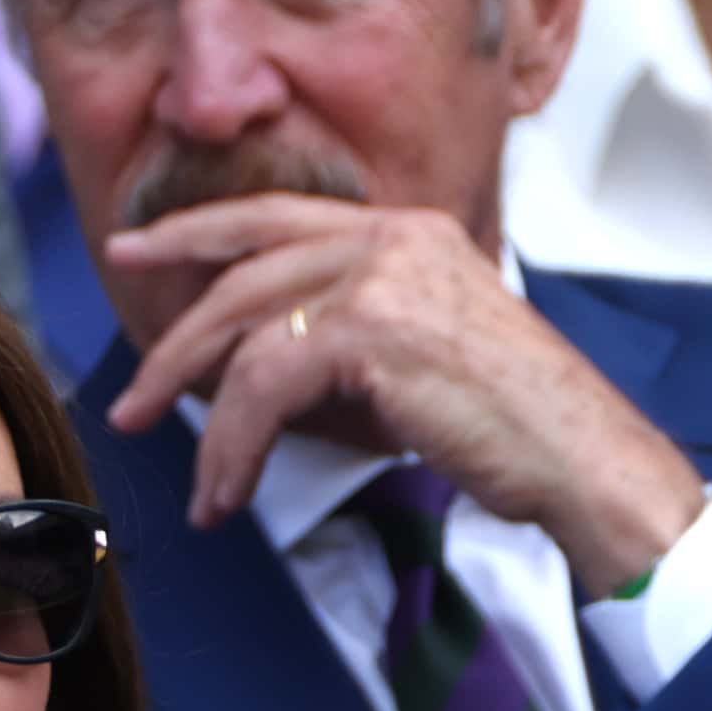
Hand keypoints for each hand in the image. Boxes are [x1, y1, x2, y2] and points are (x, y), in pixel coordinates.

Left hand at [101, 192, 710, 588]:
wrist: (583, 458)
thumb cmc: (521, 427)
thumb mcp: (427, 357)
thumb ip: (351, 340)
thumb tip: (258, 375)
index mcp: (408, 230)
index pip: (278, 218)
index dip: (197, 232)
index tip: (140, 248)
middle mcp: (391, 236)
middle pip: (242, 272)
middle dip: (174, 338)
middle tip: (128, 395)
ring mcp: (380, 276)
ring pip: (245, 337)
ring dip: (206, 422)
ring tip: (202, 486)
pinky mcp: (368, 330)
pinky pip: (263, 387)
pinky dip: (235, 449)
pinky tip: (232, 492)